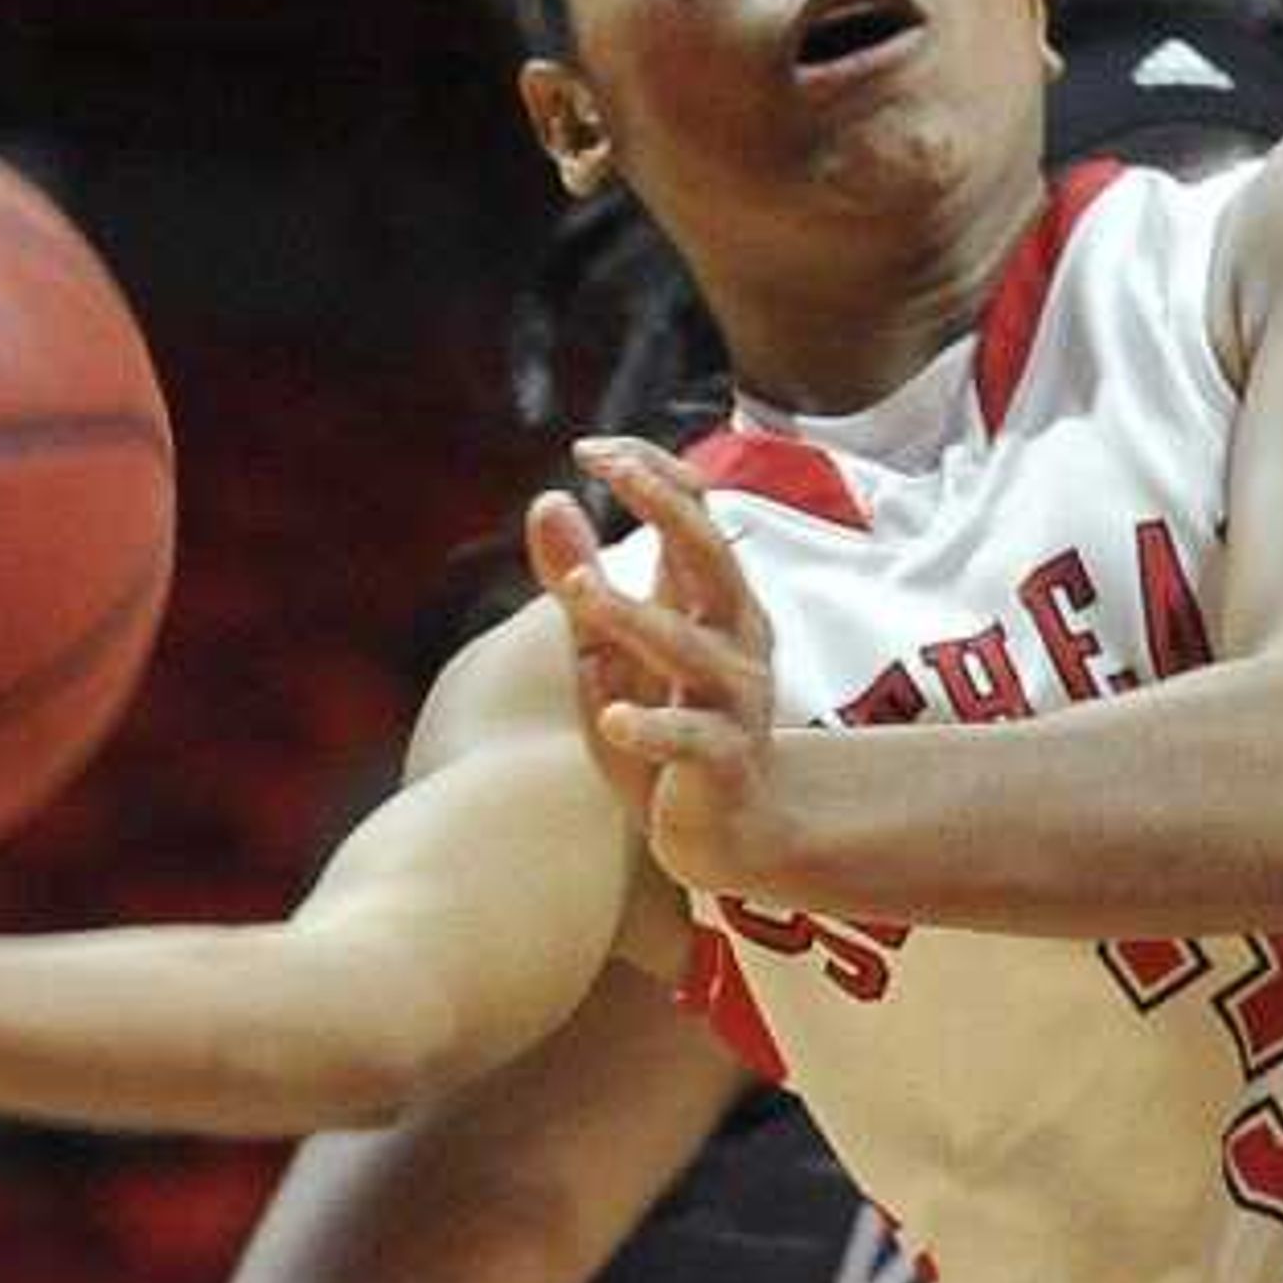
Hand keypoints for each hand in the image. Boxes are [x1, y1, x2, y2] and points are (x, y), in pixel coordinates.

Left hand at [521, 439, 794, 892]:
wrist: (727, 831)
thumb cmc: (668, 726)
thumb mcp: (609, 648)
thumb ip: (578, 579)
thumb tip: (547, 498)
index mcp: (710, 600)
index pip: (696, 510)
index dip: (650, 471)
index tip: (590, 450)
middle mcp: (733, 637)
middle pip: (710, 554)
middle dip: (665, 506)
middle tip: (612, 472)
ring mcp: (734, 698)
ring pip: (686, 645)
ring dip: (632, 616)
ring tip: (580, 593)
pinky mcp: (724, 760)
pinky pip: (690, 737)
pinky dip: (653, 728)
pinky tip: (613, 719)